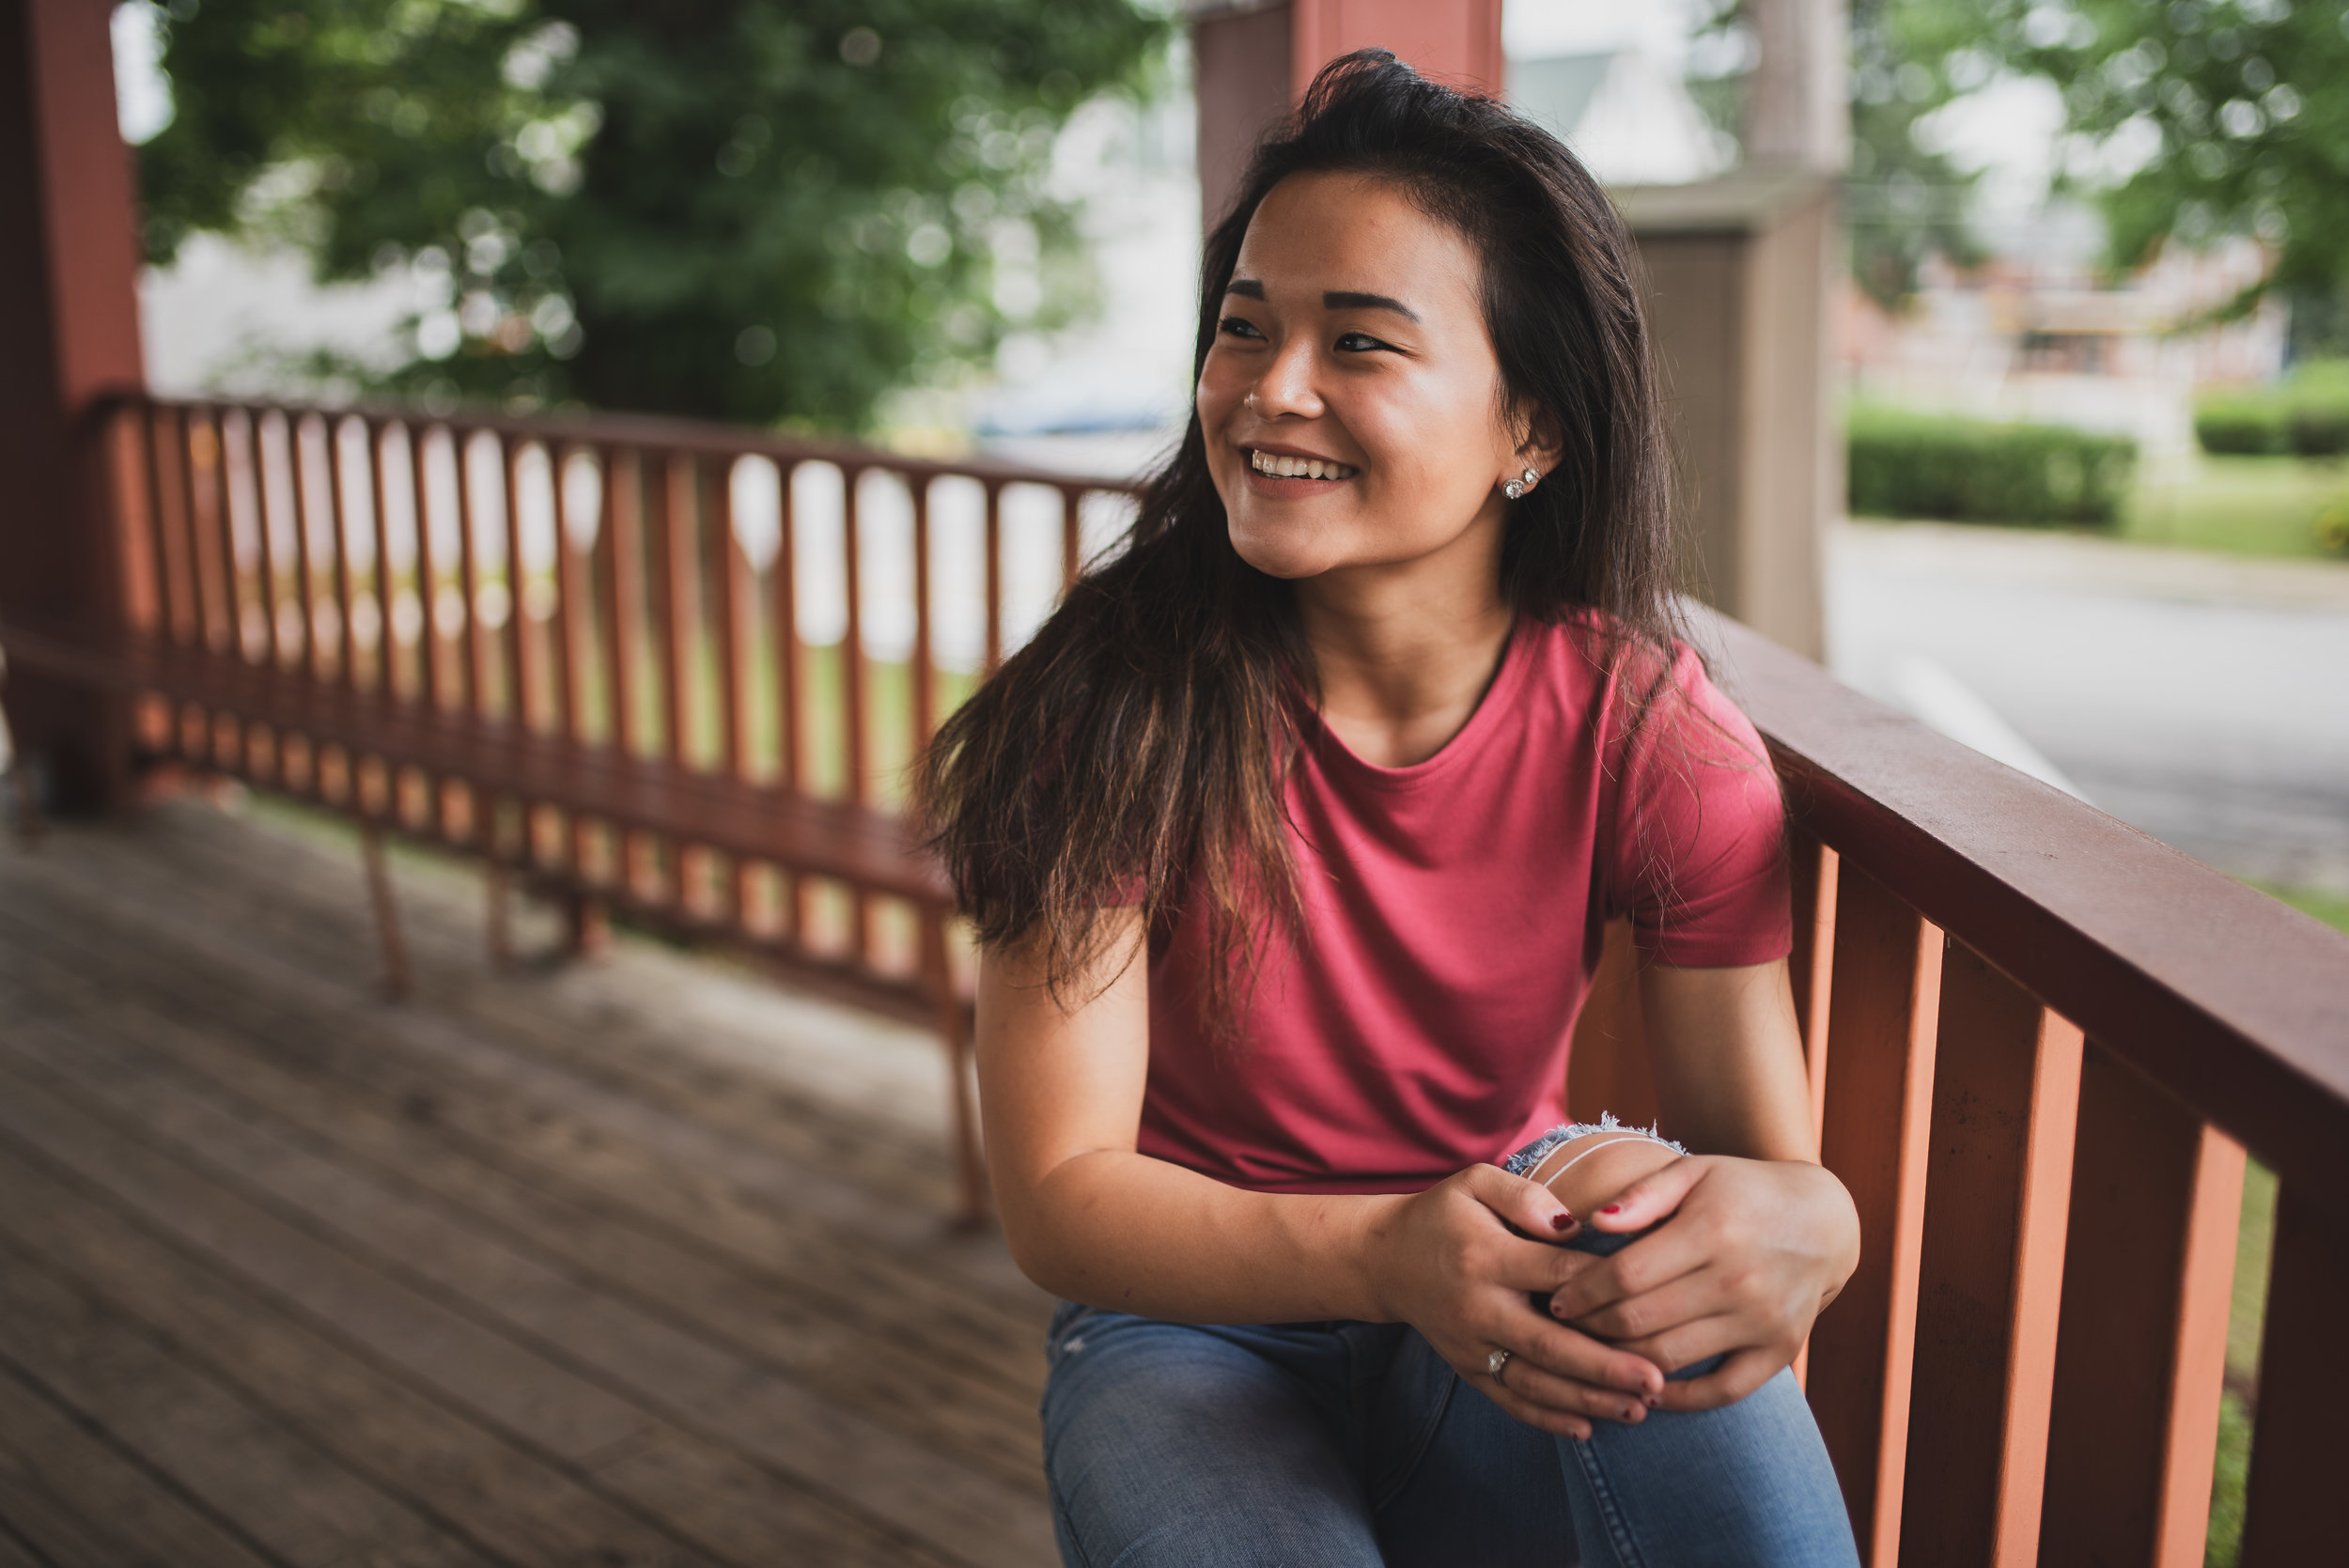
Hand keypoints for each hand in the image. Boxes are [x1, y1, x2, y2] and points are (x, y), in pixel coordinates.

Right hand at [1361, 1165, 1667, 1439]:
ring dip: (1587, 1400)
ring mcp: (1472, 1345)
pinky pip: (1510, 1400)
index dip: (1603, 1288)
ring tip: (1639, 1409)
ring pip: (1535, 1382)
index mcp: (1487, 1256)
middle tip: (1657, 1380)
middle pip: (1549, 1344)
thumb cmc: (1444, 1216)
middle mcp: (1479, 1307)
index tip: (1652, 1299)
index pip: (1555, 1274)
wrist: (1386, 1260)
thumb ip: (1525, 1195)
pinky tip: (1588, 1428)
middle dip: (1606, 1366)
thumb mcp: (1474, 1183)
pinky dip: (1548, 1419)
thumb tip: (1573, 1226)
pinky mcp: (1467, 1368)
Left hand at [1543, 1156, 1858, 1410]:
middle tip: (1563, 1330)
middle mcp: (1739, 1281)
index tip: (1555, 1299)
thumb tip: (1592, 1222)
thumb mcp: (1694, 1172)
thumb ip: (1642, 1195)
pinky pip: (1721, 1391)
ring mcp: (1762, 1321)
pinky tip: (1645, 1389)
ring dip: (1620, 1364)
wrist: (1824, 1221)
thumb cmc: (1741, 1191)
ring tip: (1591, 1356)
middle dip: (1590, 1329)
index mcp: (1712, 1231)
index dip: (1581, 1292)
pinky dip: (1678, 1399)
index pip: (1626, 1276)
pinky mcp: (1780, 1351)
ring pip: (1669, 1358)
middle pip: (1640, 1321)